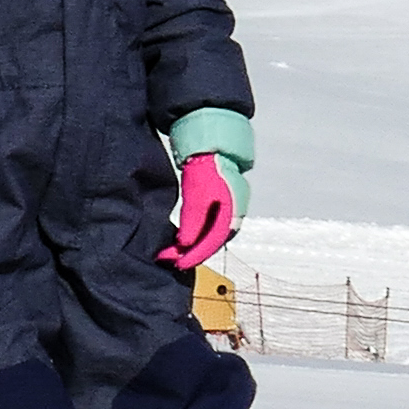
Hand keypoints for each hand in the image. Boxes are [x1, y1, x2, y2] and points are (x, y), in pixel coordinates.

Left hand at [158, 154, 238, 269]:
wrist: (212, 145)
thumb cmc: (206, 166)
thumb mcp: (195, 194)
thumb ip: (193, 220)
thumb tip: (186, 244)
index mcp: (232, 211)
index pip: (214, 240)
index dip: (196, 254)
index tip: (178, 263)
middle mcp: (235, 213)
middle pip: (214, 241)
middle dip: (194, 253)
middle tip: (173, 260)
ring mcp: (231, 208)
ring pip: (213, 234)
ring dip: (196, 246)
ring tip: (176, 253)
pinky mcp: (223, 204)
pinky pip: (211, 226)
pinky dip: (198, 235)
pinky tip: (185, 239)